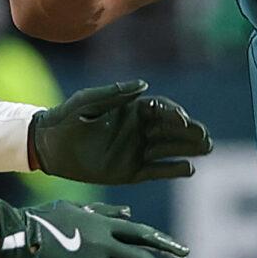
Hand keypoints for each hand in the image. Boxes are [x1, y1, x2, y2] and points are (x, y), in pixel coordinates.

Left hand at [29, 80, 213, 183]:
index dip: (174, 114)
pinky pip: (158, 170)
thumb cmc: (66, 118)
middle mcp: (139, 130)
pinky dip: (174, 170)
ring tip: (207, 149)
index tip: (182, 120)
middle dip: (190, 132)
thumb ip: (114, 93)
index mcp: (132, 110)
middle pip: (172, 130)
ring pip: (170, 149)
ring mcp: (137, 151)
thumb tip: (144, 85)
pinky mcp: (131, 172)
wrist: (49, 146)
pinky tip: (189, 169)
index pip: (161, 110)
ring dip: (189, 149)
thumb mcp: (88, 101)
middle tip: (207, 137)